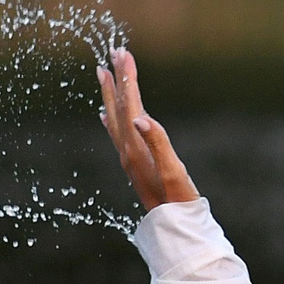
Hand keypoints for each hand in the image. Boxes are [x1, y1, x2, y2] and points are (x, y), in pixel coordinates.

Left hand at [97, 47, 199, 213]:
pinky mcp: (134, 164)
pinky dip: (111, 118)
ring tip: (103, 74)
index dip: (127, 79)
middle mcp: (127, 151)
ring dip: (111, 95)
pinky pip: (117, 133)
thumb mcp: (174, 171)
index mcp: (136, 148)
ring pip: (115, 118)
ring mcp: (128, 158)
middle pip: (119, 108)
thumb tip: (141, 117)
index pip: (130, 105)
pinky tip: (107, 114)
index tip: (123, 54)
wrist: (174, 230)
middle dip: (116, 80)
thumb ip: (159, 143)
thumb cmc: (179, 201)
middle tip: (113, 54)